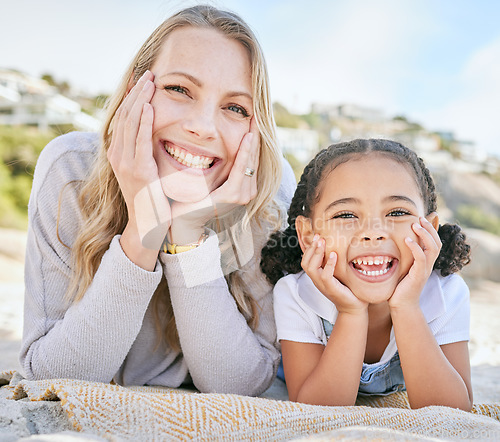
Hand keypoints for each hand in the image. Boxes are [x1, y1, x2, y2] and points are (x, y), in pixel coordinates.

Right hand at [107, 70, 170, 250]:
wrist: (148, 224)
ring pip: (131, 123)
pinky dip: (144, 122)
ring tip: (150, 81)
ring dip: (141, 99)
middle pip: (125, 115)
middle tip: (149, 73)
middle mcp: (118, 155)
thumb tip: (153, 134)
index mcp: (119, 154)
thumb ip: (145, 151)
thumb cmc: (151, 198)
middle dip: (137, 92)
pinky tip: (149, 106)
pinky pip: (140, 141)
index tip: (142, 80)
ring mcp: (126, 162)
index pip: (124, 118)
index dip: (132, 97)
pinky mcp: (138, 170)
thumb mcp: (145, 170)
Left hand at [168, 117, 259, 243]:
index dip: (253, 137)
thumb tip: (217, 142)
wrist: (183, 220)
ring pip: (250, 160)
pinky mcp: (233, 195)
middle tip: (257, 111)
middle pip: (254, 156)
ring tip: (255, 118)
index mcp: (243, 186)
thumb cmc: (192, 198)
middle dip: (256, 134)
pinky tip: (246, 137)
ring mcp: (243, 194)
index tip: (253, 117)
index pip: (251, 157)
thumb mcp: (209, 177)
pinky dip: (244, 152)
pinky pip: (240, 168)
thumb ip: (218, 164)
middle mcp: (247, 190)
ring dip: (253, 138)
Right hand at [302, 235, 367, 314]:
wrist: (354, 308)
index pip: (306, 261)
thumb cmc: (349, 290)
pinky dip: (328, 264)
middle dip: (311, 248)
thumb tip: (339, 246)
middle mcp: (317, 280)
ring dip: (316, 254)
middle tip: (318, 237)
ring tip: (322, 243)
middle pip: (305, 263)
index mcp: (317, 276)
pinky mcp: (331, 288)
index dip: (309, 249)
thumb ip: (335, 263)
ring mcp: (323, 285)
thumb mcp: (339, 274)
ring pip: (311, 268)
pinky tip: (334, 255)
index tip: (316, 237)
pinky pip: (325, 275)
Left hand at [389, 216, 440, 309]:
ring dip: (425, 234)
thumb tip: (394, 243)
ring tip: (415, 225)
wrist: (401, 305)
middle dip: (430, 228)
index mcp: (425, 262)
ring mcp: (425, 270)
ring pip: (432, 248)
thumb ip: (402, 256)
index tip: (420, 219)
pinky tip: (407, 240)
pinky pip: (421, 259)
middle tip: (419, 218)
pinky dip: (416, 248)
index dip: (430, 230)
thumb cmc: (399, 287)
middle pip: (437, 242)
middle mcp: (428, 265)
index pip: (434, 242)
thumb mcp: (401, 267)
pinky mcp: (419, 276)